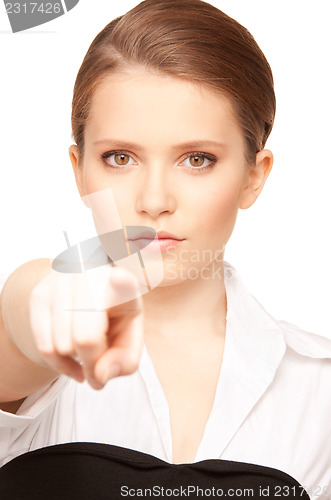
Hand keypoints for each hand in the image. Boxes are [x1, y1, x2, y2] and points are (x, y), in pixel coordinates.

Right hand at [28, 265, 143, 389]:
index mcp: (123, 285)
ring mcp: (61, 283)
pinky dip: (58, 364)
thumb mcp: (129, 341)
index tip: (121, 278)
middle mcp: (91, 276)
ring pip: (62, 346)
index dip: (122, 282)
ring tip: (86, 352)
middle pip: (86, 339)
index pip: (123, 282)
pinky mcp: (39, 294)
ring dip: (75, 361)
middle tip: (100, 364)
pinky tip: (71, 361)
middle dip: (93, 363)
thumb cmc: (113, 321)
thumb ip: (125, 362)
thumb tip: (99, 375)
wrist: (82, 299)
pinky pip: (44, 347)